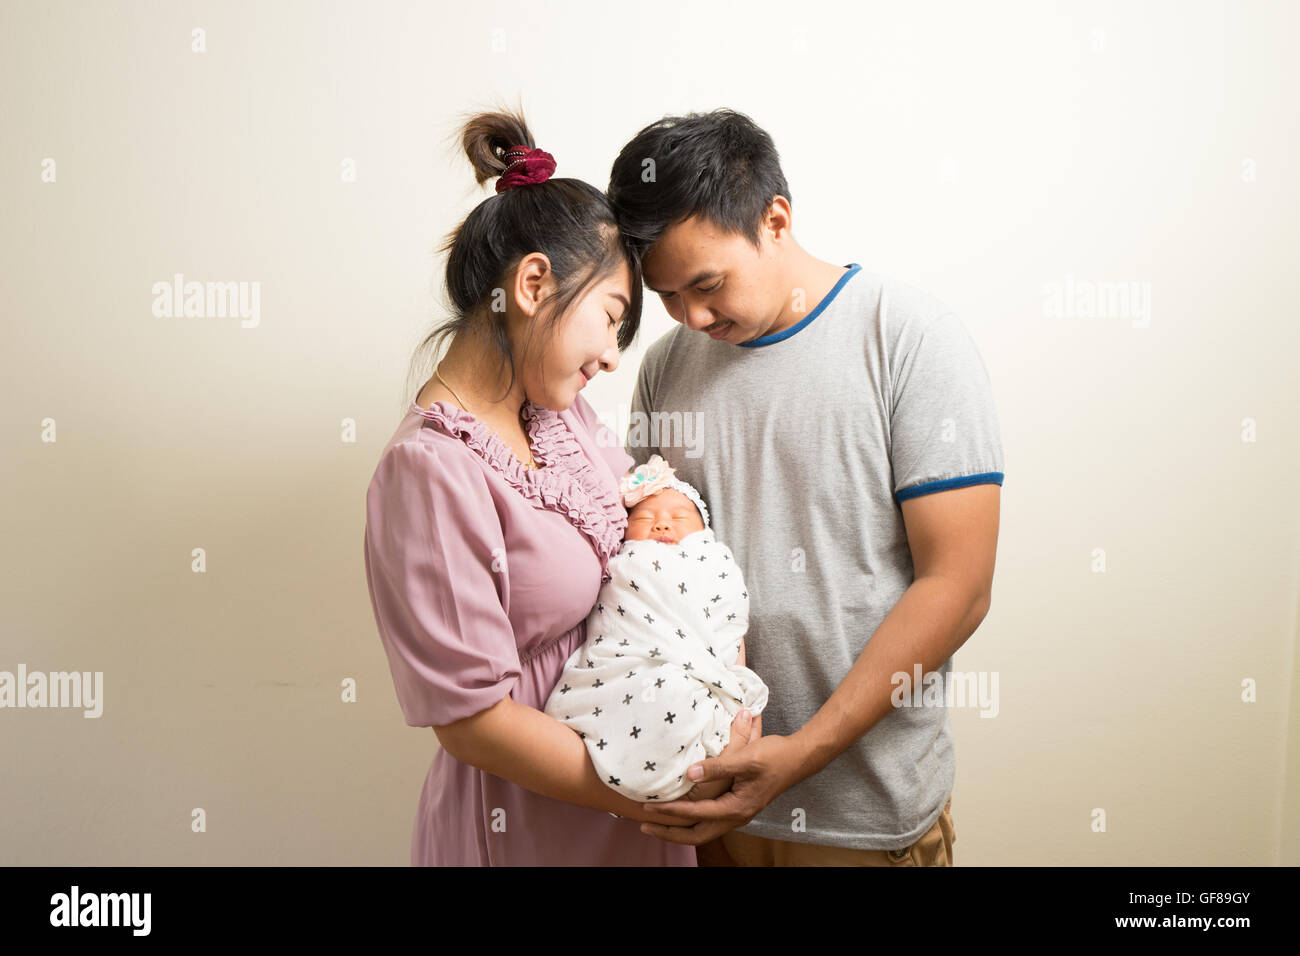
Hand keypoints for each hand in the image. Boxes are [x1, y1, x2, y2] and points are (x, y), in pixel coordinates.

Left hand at [640, 710, 800, 846]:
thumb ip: (717, 766)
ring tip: (656, 823)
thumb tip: (689, 773)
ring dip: (679, 829)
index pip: (697, 814)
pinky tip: (680, 813)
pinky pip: (709, 822)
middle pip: (696, 835)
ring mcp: (737, 814)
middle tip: (644, 825)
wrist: (797, 758)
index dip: (672, 811)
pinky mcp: (737, 807)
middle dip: (670, 832)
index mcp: (737, 808)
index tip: (651, 807)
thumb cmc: (773, 756)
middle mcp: (736, 817)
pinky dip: (690, 821)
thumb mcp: (745, 758)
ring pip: (702, 831)